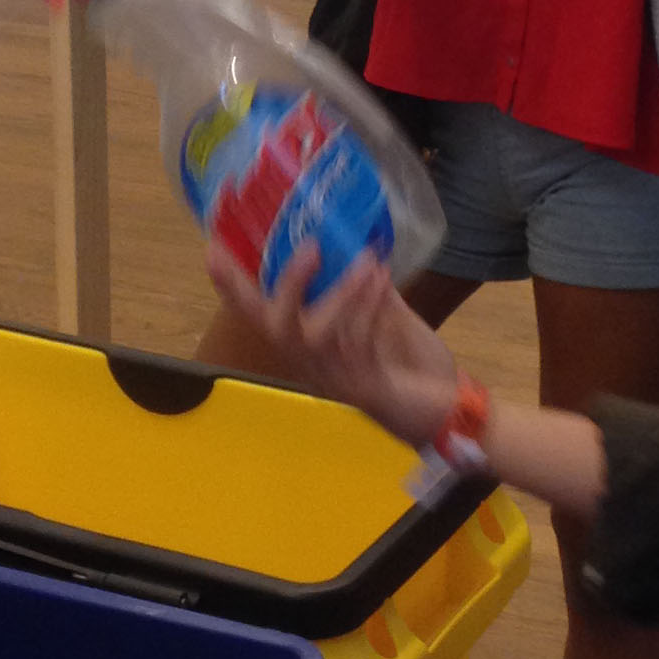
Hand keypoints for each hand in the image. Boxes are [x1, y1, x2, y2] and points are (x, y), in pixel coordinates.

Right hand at [206, 246, 458, 447]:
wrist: (446, 413)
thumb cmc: (410, 367)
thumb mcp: (384, 317)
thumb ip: (365, 290)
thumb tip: (356, 245)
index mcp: (308, 347)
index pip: (259, 314)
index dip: (233, 286)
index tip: (211, 249)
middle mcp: (313, 366)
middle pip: (277, 328)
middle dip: (288, 285)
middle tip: (311, 247)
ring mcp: (336, 379)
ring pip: (320, 333)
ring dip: (346, 291)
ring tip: (370, 260)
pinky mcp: (364, 387)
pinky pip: (357, 342)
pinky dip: (368, 307)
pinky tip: (382, 282)